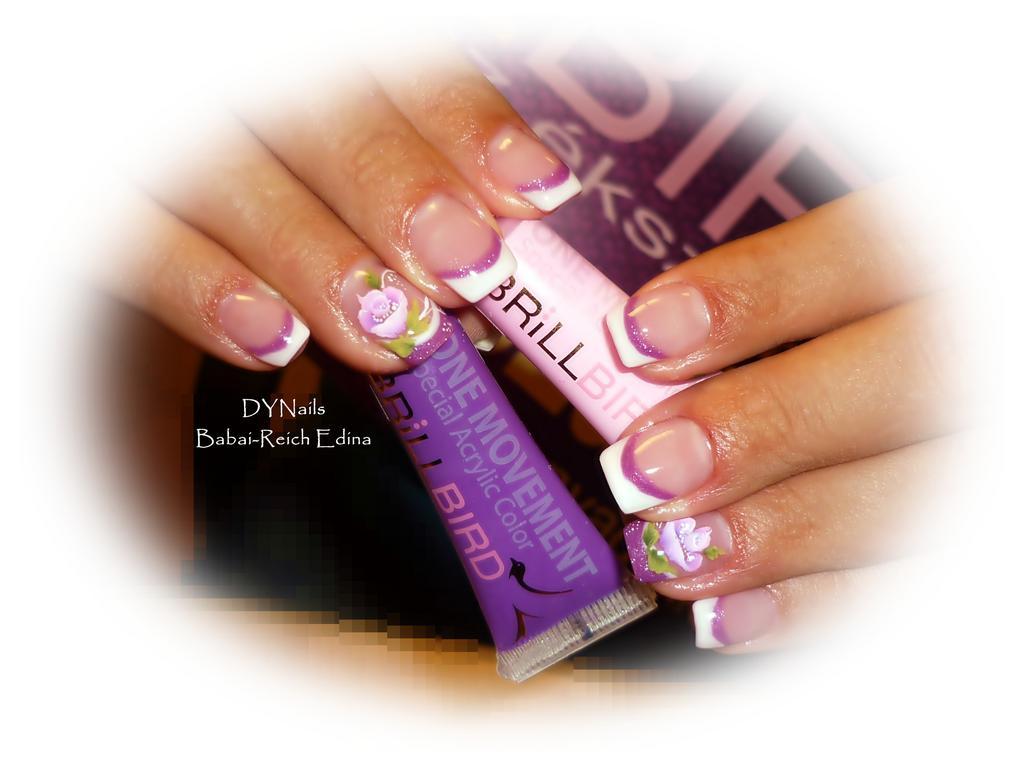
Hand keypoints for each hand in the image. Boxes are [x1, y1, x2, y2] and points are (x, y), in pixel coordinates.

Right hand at [101, 53, 578, 370]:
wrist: (174, 193)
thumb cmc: (296, 185)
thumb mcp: (357, 159)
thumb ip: (427, 171)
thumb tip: (518, 226)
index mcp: (316, 51)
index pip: (395, 64)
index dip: (465, 126)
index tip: (531, 193)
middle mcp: (239, 76)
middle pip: (317, 112)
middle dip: (402, 191)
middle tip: (467, 270)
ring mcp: (162, 135)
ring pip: (229, 175)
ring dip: (323, 260)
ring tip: (393, 331)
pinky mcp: (102, 203)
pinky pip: (140, 241)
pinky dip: (210, 292)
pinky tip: (278, 341)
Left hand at [600, 182, 961, 651]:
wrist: (935, 392)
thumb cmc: (856, 334)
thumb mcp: (833, 284)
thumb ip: (750, 298)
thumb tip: (604, 309)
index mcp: (936, 257)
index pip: (861, 254)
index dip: (747, 298)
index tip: (635, 336)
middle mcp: (982, 350)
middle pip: (897, 379)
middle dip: (758, 427)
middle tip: (641, 469)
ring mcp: (992, 447)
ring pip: (912, 492)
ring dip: (776, 533)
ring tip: (671, 553)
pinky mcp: (986, 536)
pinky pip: (915, 578)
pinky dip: (816, 606)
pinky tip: (724, 616)